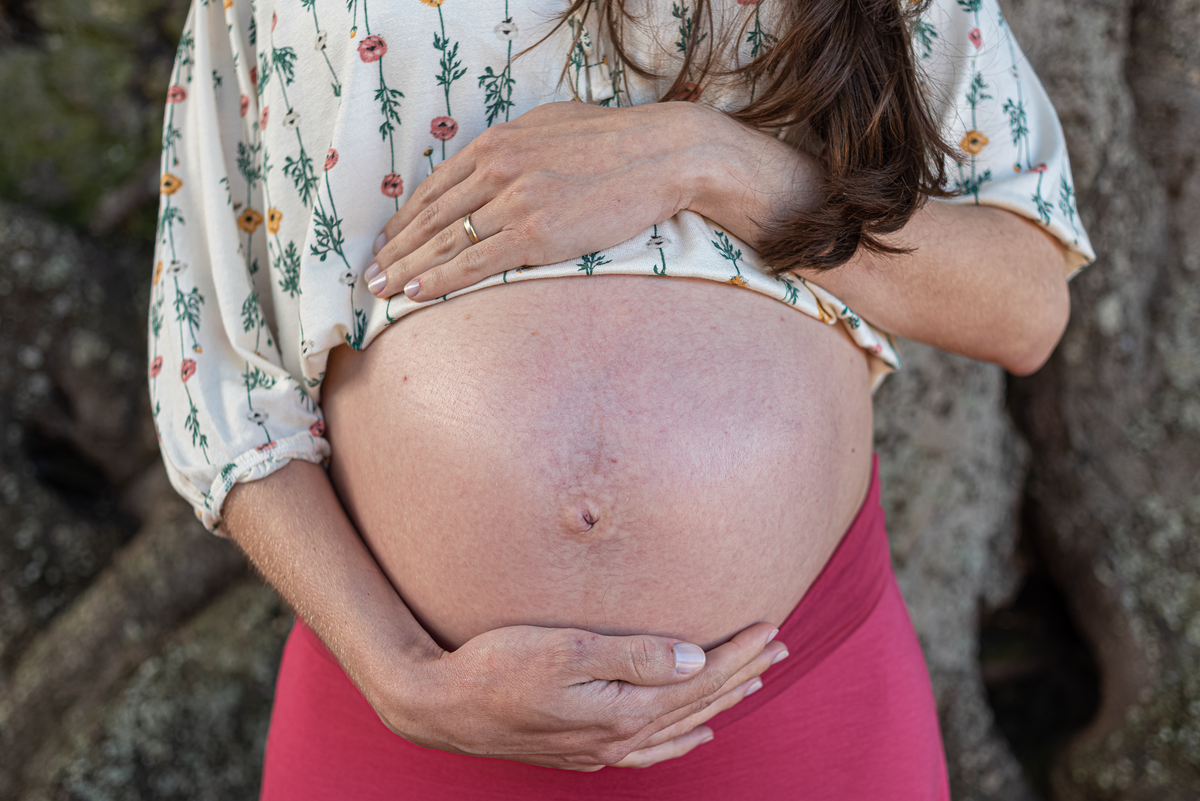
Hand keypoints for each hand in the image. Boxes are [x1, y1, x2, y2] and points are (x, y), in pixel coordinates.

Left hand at [364, 101, 712, 301]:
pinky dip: (439, 281)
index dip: (406, 220)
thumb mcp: (552, 125)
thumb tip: (499, 157)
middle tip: (369, 274)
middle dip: (394, 250)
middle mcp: (496, 170)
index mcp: (496, 144)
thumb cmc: (615, 140)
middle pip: (429, 217)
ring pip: (444, 243)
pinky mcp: (534, 233)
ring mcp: (513, 202)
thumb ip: (517, 144)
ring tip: (380, 291)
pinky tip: (415, 295)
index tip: (388, 241)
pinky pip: (474, 262)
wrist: (661, 154)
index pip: (435, 188)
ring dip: (406, 271)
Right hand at [368, 621, 787, 770]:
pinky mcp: (583, 749)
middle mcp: (620, 736)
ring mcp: (602, 748)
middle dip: (741, 673)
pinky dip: (679, 741)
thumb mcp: (567, 650)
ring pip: (679, 725)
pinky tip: (693, 734)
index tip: (770, 627)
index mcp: (624, 710)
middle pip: (697, 702)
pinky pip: (650, 751)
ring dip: (719, 702)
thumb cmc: (498, 667)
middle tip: (777, 647)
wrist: (443, 706)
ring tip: (752, 682)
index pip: (698, 679)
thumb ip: (636, 656)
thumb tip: (697, 659)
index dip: (737, 653)